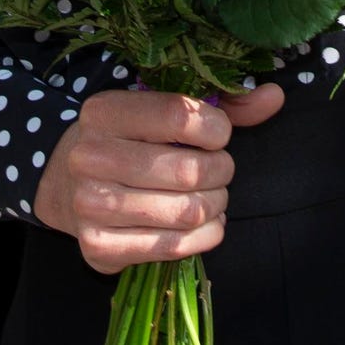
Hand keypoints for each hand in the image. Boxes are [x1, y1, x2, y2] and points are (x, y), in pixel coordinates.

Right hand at [33, 83, 284, 273]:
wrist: (69, 185)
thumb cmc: (130, 140)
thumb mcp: (163, 110)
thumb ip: (222, 103)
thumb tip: (275, 96)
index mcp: (104, 111)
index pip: (179, 116)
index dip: (216, 128)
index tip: (219, 134)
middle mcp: (89, 156)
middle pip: (187, 170)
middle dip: (221, 171)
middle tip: (222, 169)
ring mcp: (89, 205)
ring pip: (185, 212)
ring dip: (216, 205)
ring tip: (215, 196)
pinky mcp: (98, 247)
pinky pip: (172, 247)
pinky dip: (204, 237)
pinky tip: (206, 223)